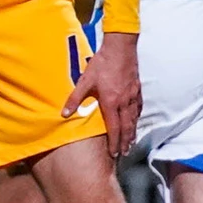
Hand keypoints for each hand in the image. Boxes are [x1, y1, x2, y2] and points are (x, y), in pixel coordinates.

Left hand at [64, 33, 141, 157]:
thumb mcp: (84, 80)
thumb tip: (64, 114)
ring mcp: (132, 96)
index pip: (114, 128)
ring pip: (134, 119)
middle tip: (124, 154)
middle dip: (125, 142)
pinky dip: (137, 118)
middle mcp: (124, 102)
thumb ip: (75, 98)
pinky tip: (135, 121)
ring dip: (132, 133)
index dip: (114, 142)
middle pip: (126, 127)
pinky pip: (138, 108)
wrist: (120, 48)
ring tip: (131, 143)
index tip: (114, 154)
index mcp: (111, 102)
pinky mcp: (137, 89)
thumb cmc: (101, 64)